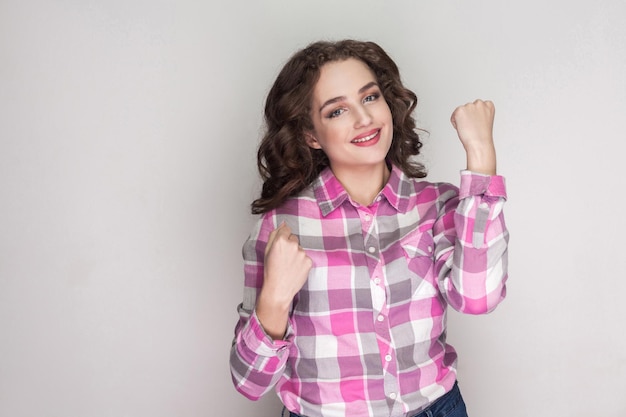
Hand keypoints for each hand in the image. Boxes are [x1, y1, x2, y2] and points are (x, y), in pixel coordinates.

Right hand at [256, 222, 312, 338]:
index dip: (283, 237)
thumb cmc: (271, 271)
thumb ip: (274, 235)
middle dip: (290, 246)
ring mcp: (302, 253)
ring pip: (300, 249)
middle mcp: (292, 245)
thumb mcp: (267, 251)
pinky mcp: (309, 262)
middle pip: (294, 239)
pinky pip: (306, 258)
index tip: (282, 245)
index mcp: (280, 241)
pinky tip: (294, 270)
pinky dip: (301, 263)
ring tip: (288, 266)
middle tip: (283, 258)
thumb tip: (283, 224)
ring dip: (296, 255)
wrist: (278, 289)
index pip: (286, 229)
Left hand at [450, 99, 496, 174]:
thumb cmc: (482, 136)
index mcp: (488, 105)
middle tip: (472, 127)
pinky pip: (453, 116)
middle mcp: (479, 103)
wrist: (479, 144)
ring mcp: (469, 106)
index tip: (478, 123)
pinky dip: (455, 123)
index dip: (476, 116)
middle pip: (468, 107)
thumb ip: (479, 114)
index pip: (478, 106)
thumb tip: (469, 113)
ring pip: (460, 111)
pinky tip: (463, 128)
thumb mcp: (484, 121)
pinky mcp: (460, 110)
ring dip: (461, 119)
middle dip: (468, 116)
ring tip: (468, 129)